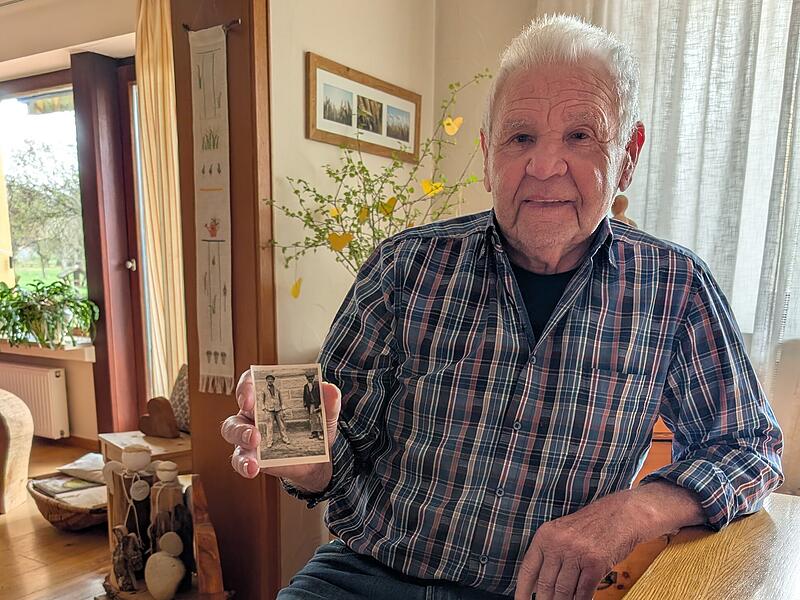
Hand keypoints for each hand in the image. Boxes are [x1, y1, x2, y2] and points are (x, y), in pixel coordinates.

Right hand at [220, 369, 340, 491]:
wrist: (316, 459)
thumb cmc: (312, 428)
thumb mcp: (324, 414)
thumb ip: (328, 401)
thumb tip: (330, 389)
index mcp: (267, 398)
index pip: (249, 384)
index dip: (245, 388)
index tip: (249, 398)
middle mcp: (252, 416)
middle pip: (236, 415)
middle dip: (242, 424)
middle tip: (255, 433)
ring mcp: (248, 438)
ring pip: (232, 435)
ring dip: (241, 441)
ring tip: (254, 449)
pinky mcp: (251, 457)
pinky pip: (239, 460)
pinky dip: (244, 464)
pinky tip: (253, 468)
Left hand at [514, 490, 644, 599]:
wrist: (622, 514)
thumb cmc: (592, 526)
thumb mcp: (562, 533)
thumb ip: (548, 555)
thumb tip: (534, 585)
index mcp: (545, 536)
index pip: (528, 569)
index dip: (522, 591)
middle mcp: (558, 544)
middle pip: (545, 584)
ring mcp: (576, 553)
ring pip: (563, 591)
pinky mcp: (595, 564)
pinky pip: (583, 592)